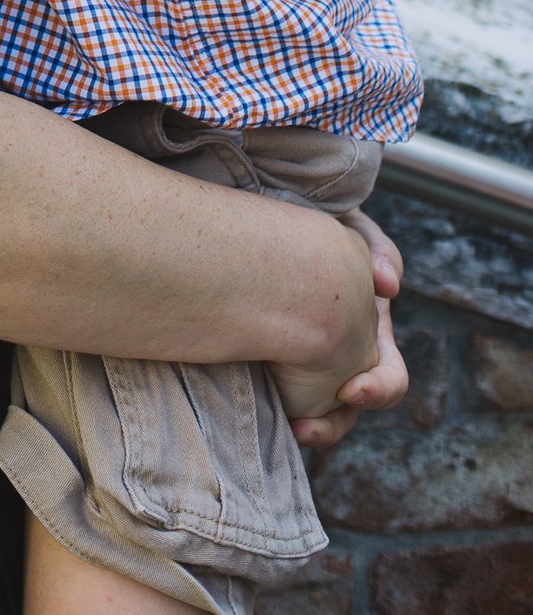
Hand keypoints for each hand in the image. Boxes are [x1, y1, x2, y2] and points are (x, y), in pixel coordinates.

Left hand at [269, 210, 406, 451]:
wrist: (265, 220)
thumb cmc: (314, 226)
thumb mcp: (349, 229)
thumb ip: (376, 247)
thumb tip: (389, 285)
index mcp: (370, 333)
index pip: (390, 378)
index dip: (379, 390)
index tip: (349, 389)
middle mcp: (343, 357)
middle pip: (349, 413)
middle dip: (332, 425)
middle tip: (304, 426)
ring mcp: (307, 365)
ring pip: (317, 418)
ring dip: (308, 430)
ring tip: (287, 428)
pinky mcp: (273, 365)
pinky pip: (282, 404)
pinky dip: (278, 413)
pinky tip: (261, 406)